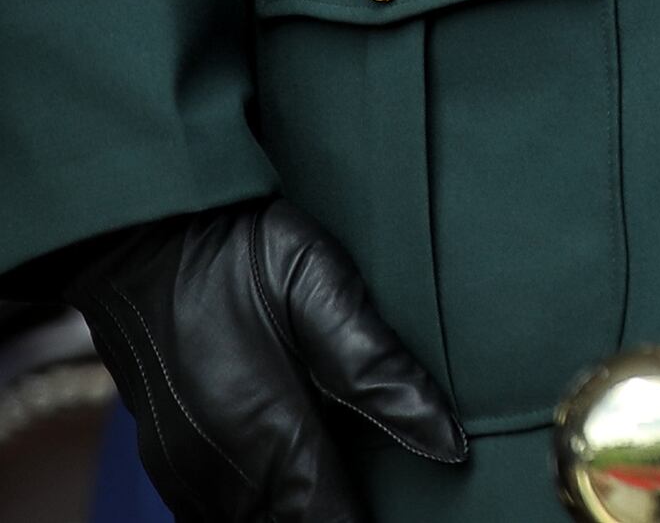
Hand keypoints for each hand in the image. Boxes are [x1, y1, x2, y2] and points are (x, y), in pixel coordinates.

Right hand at [68, 199, 464, 522]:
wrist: (139, 237)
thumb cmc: (237, 253)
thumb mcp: (320, 290)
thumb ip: (380, 372)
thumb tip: (448, 442)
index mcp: (268, 429)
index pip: (328, 517)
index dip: (365, 518)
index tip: (402, 508)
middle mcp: (219, 465)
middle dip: (332, 514)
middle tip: (379, 491)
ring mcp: (184, 468)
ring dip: (292, 511)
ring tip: (339, 486)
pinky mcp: (166, 460)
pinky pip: (211, 514)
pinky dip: (255, 508)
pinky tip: (286, 485)